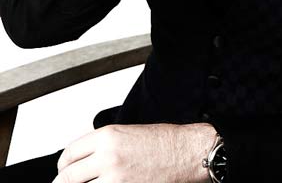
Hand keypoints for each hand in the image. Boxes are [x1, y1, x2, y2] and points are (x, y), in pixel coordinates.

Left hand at [52, 122, 214, 182]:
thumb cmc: (165, 142)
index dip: (62, 167)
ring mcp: (115, 179)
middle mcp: (107, 157)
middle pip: (68, 178)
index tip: (63, 172)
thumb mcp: (128, 133)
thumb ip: (104, 145)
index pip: (69, 154)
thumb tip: (85, 161)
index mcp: (107, 137)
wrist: (187, 152)